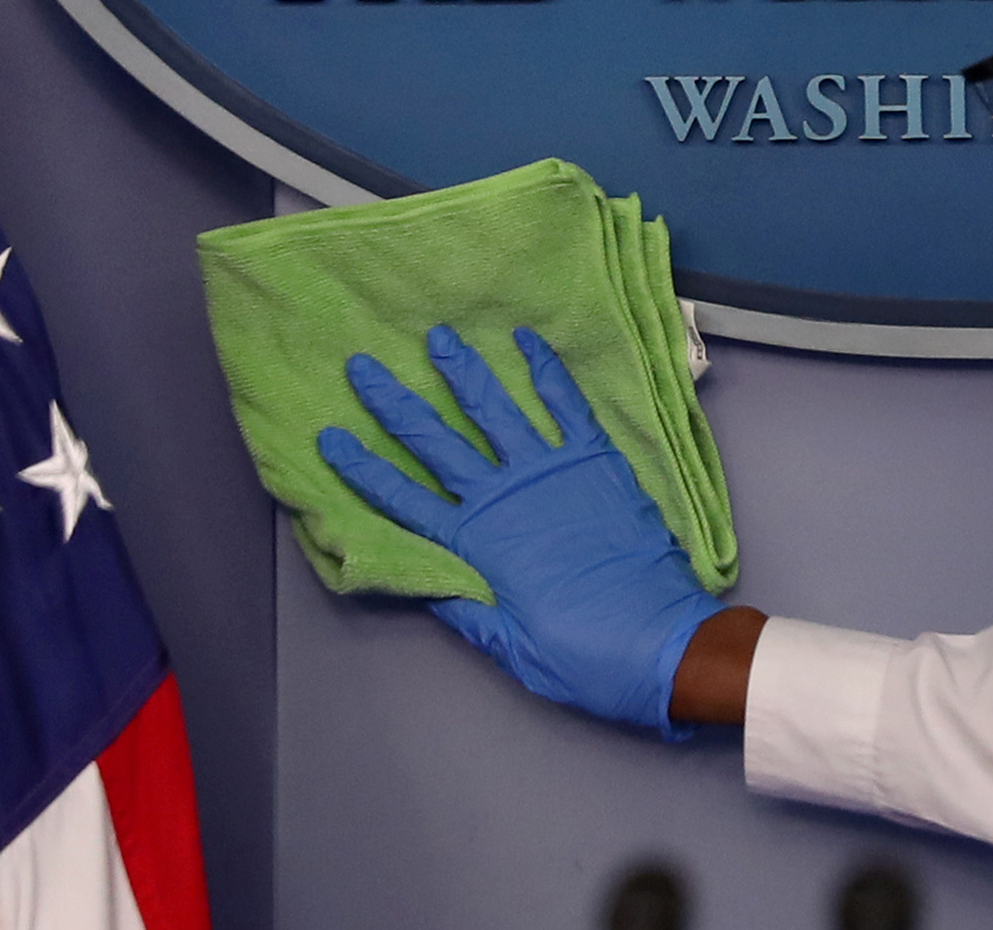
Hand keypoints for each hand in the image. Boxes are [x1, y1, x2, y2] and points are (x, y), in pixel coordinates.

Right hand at [319, 324, 722, 738]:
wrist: (662, 640)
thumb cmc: (584, 654)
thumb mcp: (511, 648)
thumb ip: (468, 610)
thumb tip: (425, 580)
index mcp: (476, 546)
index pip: (405, 501)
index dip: (366, 470)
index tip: (331, 436)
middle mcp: (504, 500)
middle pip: (437, 444)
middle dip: (397, 404)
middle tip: (363, 365)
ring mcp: (551, 474)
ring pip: (496, 411)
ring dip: (465, 372)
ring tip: (439, 337)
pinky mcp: (597, 462)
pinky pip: (567, 406)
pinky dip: (547, 371)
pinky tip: (528, 341)